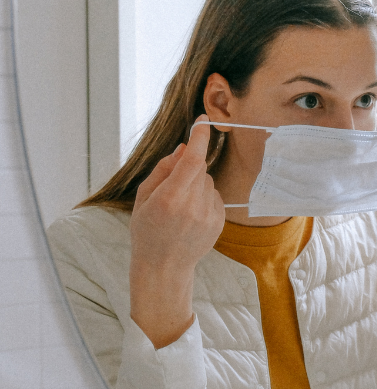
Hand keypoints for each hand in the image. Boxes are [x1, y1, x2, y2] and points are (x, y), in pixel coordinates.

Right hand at [129, 115, 224, 347]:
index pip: (191, 161)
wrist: (164, 266)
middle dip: (187, 171)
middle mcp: (192, 206)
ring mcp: (209, 215)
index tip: (203, 122)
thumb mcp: (143, 198)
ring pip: (208, 182)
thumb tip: (184, 147)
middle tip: (172, 192)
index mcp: (169, 198)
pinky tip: (191, 217)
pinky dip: (204, 200)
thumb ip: (163, 169)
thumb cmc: (147, 230)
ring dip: (196, 187)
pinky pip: (215, 196)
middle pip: (199, 170)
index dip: (199, 138)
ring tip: (180, 209)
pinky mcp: (220, 222)